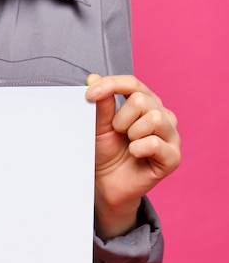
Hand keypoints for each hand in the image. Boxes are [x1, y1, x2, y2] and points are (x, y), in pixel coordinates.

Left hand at [86, 74, 179, 237]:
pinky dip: (138, 149)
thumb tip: (94, 78)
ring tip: (127, 145)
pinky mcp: (173, 157)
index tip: (89, 94)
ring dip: (131, 134)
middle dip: (120, 119)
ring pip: (154, 118)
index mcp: (145, 104)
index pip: (133, 83)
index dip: (111, 85)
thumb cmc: (105, 153)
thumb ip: (101, 104)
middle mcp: (162, 116)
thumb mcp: (99, 126)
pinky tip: (135, 155)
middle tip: (117, 134)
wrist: (106, 184)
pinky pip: (155, 142)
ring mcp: (171, 136)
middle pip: (142, 100)